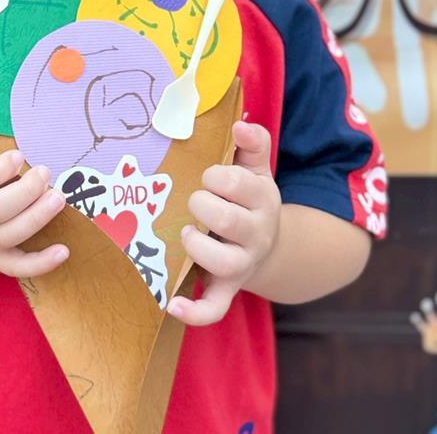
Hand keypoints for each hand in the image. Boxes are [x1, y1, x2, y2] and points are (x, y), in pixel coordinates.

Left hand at [166, 120, 280, 325]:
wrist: (266, 243)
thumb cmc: (248, 196)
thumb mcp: (255, 167)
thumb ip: (252, 142)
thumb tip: (240, 124)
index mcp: (262, 198)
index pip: (239, 184)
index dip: (216, 176)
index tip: (207, 174)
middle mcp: (256, 233)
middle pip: (229, 221)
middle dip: (204, 205)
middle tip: (194, 200)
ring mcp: (242, 264)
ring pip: (224, 263)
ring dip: (199, 248)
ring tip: (186, 234)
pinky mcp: (228, 288)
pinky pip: (215, 309)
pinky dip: (194, 311)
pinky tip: (170, 304)